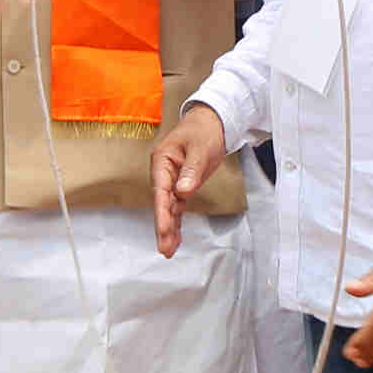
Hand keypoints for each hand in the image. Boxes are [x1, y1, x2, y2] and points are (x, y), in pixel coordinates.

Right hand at [151, 103, 227, 255]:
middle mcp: (163, 173)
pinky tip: (175, 238)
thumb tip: (183, 191)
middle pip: (162, 204)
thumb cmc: (202, 130)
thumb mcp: (200, 148)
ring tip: (169, 250)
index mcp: (162, 161)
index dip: (162, 212)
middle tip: (164, 248)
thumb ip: (191, 171)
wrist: (211, 122)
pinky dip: (177, 222)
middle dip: (163, 227)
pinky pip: (177, 207)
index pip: (161, 191)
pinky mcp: (182, 186)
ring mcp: (172, 180)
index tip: (164, 229)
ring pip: (169, 209)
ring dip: (169, 229)